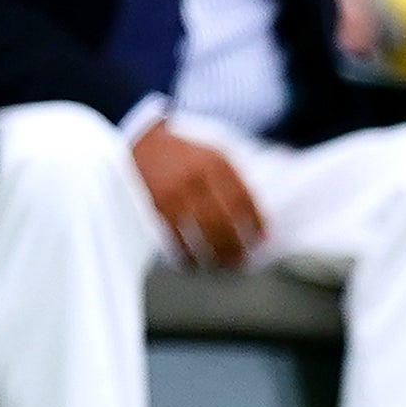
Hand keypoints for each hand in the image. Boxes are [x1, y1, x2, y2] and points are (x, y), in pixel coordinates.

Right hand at [128, 121, 261, 268]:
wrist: (143, 143)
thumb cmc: (184, 154)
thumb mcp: (213, 155)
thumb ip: (234, 180)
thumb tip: (258, 216)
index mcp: (215, 163)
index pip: (242, 199)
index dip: (255, 222)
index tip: (262, 237)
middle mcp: (196, 178)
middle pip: (224, 220)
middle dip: (236, 243)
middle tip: (242, 257)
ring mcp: (175, 193)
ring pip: (203, 232)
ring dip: (216, 253)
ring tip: (224, 263)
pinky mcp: (156, 206)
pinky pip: (176, 237)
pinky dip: (187, 254)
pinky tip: (195, 261)